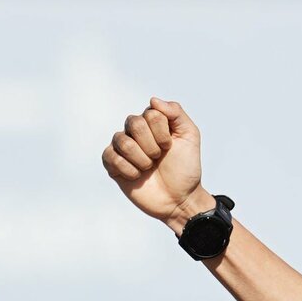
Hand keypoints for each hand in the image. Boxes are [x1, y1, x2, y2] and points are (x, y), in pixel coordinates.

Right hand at [101, 97, 211, 231]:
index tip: (170, 147)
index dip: (163, 134)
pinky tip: (137, 176)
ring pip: (123, 141)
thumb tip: (153, 100)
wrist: (181, 199)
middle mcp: (134, 131)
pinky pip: (111, 157)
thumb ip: (176, 112)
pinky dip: (129, 170)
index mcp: (151, 121)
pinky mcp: (113, 164)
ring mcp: (122, 147)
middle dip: (152, 146)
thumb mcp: (190, 137)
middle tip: (159, 158)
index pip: (151, 114)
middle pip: (134, 123)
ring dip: (142, 160)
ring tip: (149, 168)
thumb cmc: (186, 169)